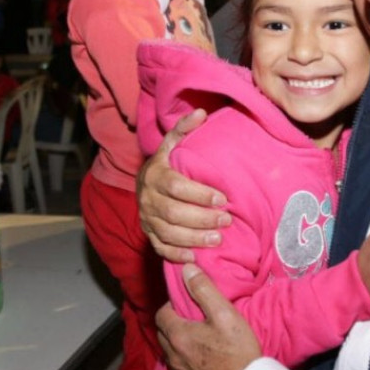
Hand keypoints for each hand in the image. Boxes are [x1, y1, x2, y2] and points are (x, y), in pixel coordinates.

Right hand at [137, 109, 230, 262]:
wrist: (144, 183)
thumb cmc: (167, 163)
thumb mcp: (173, 143)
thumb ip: (185, 129)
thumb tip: (201, 113)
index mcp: (155, 174)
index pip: (176, 186)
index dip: (199, 194)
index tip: (222, 198)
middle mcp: (147, 198)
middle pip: (172, 212)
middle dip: (201, 218)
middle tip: (226, 220)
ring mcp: (147, 218)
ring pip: (167, 232)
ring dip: (193, 238)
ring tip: (217, 239)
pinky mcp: (149, 234)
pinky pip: (160, 248)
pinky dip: (177, 254)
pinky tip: (196, 256)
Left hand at [156, 264, 259, 369]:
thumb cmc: (239, 350)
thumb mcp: (224, 313)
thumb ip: (203, 289)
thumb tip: (186, 269)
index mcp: (179, 336)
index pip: (160, 315)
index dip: (171, 306)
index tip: (187, 305)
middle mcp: (174, 358)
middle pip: (162, 335)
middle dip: (172, 324)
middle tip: (192, 320)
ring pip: (169, 354)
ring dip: (177, 344)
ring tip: (198, 339)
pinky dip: (185, 363)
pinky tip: (202, 361)